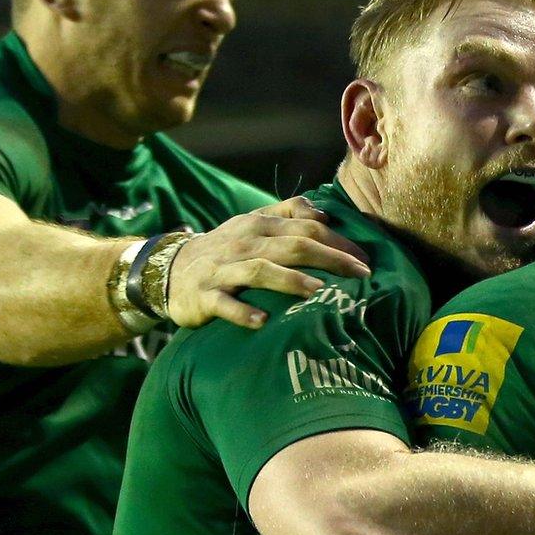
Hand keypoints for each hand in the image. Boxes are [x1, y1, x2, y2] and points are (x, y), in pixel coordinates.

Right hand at [165, 197, 370, 328]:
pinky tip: (262, 322)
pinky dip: (243, 312)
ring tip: (318, 291)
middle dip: (330, 259)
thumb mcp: (252, 223)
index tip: (366, 260)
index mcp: (259, 224)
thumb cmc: (224, 249)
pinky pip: (224, 304)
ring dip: (290, 281)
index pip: (306, 228)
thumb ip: (288, 213)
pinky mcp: (204, 296)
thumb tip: (326, 215)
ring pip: (260, 270)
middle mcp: (243, 242)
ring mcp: (223, 270)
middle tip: (361, 275)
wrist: (168, 270)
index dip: (338, 242)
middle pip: (292, 246)